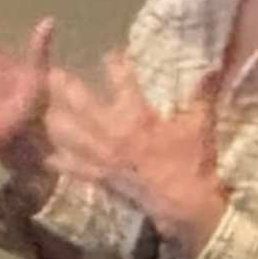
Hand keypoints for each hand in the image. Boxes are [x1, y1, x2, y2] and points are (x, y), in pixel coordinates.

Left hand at [46, 54, 228, 252]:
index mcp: (137, 116)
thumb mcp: (200, 124)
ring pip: (70, 135)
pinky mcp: (100, 178)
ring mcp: (103, 156)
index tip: (110, 55)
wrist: (183, 204)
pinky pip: (75, 169)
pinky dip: (61, 163)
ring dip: (56, 121)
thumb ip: (204, 93)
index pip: (123, 81)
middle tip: (51, 73)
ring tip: (43, 111)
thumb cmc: (192, 161)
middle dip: (66, 87)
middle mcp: (112, 132)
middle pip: (81, 104)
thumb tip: (214, 66)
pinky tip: (48, 158)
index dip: (115, 64)